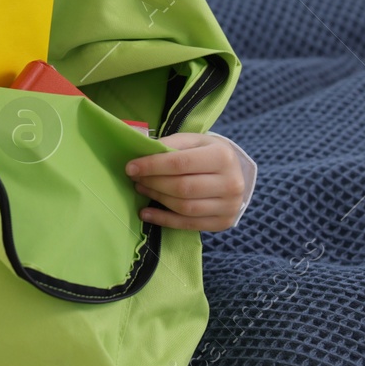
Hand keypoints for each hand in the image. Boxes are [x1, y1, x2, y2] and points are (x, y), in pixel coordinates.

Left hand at [124, 133, 248, 232]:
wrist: (234, 173)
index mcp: (222, 157)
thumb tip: (142, 153)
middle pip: (182, 187)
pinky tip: (146, 213)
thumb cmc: (207, 153)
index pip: (180, 163)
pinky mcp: (223, 222)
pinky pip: (187, 224)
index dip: (152, 166)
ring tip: (141, 188)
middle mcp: (230, 183)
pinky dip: (163, 220)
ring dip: (157, 198)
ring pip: (184, 207)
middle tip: (135, 178)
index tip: (131, 167)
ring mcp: (229, 206)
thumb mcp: (193, 141)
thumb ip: (170, 145)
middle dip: (153, 182)